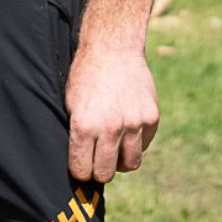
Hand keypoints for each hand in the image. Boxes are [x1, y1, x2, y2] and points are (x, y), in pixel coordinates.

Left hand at [65, 44, 158, 183]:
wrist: (112, 47)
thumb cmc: (86, 76)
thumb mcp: (71, 104)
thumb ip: (77, 134)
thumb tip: (82, 163)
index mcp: (84, 126)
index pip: (82, 171)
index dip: (80, 171)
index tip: (82, 165)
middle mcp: (109, 128)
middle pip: (106, 173)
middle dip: (100, 170)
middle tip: (98, 160)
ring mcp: (133, 123)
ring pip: (130, 164)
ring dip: (121, 160)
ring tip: (115, 148)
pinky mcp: (151, 118)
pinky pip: (144, 145)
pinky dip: (136, 142)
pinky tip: (127, 129)